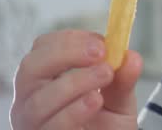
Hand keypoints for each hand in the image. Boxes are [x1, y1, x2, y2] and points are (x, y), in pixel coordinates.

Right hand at [10, 29, 142, 129]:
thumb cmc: (107, 125)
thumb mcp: (119, 100)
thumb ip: (123, 80)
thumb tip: (131, 57)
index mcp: (46, 79)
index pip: (42, 48)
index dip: (69, 40)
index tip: (100, 42)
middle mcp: (31, 100)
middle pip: (30, 68)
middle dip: (66, 54)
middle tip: (100, 54)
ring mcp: (34, 123)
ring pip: (39, 100)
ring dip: (75, 82)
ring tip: (105, 76)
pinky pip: (51, 126)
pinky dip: (74, 111)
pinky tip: (94, 101)